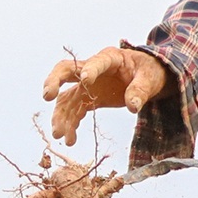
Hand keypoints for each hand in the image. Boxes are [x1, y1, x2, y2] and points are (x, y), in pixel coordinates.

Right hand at [41, 47, 172, 146]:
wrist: (147, 79)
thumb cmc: (149, 72)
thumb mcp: (150, 78)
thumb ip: (141, 90)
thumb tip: (133, 106)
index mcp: (109, 58)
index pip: (96, 62)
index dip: (90, 70)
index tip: (85, 80)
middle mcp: (92, 69)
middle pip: (66, 71)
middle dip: (54, 82)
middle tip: (47, 96)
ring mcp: (87, 85)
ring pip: (67, 97)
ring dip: (61, 116)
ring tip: (59, 135)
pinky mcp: (88, 99)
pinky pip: (75, 111)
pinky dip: (71, 125)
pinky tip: (70, 140)